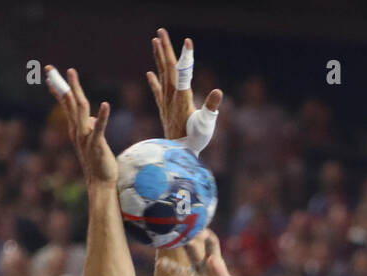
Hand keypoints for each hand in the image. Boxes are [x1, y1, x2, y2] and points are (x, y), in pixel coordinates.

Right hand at [46, 65, 114, 185]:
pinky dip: (102, 116)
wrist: (101, 184)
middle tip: (49, 68)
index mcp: (76, 129)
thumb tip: (94, 118)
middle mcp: (77, 131)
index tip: (51, 75)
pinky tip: (106, 104)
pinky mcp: (97, 145)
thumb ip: (92, 128)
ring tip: (70, 74)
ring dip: (75, 91)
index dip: (59, 89)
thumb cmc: (99, 163)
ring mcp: (85, 138)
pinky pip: (99, 128)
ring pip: (79, 110)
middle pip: (68, 103)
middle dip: (60, 84)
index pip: (66, 105)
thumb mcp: (95, 141)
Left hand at [146, 28, 221, 142]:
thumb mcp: (206, 124)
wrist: (178, 155)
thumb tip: (217, 91)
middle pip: (167, 68)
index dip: (185, 56)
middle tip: (161, 31)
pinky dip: (153, 81)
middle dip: (165, 49)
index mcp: (182, 98)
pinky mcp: (165, 110)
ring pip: (161, 75)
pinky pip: (158, 92)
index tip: (187, 41)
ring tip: (154, 41)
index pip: (182, 72)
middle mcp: (171, 97)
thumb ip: (211, 107)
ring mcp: (166, 103)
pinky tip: (149, 73)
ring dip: (158, 58)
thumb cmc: (194, 141)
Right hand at [158, 231, 250, 275]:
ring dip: (168, 265)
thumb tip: (211, 258)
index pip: (211, 245)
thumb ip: (220, 273)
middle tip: (174, 234)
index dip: (206, 235)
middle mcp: (200, 270)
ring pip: (177, 269)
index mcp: (215, 265)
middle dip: (183, 242)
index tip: (199, 226)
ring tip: (160, 263)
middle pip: (191, 252)